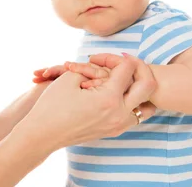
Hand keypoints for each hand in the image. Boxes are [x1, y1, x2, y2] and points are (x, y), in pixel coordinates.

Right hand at [17, 55, 156, 151]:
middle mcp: (119, 113)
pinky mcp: (114, 131)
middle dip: (140, 68)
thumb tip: (106, 68)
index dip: (115, 57)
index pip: (127, 69)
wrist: (43, 134)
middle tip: (126, 62)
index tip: (101, 58)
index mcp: (108, 98)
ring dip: (140, 88)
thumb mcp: (69, 77)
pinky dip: (133, 101)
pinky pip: (136, 115)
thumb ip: (93, 68)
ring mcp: (118, 125)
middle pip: (148, 86)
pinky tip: (118, 92)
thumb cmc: (52, 105)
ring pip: (147, 105)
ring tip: (124, 78)